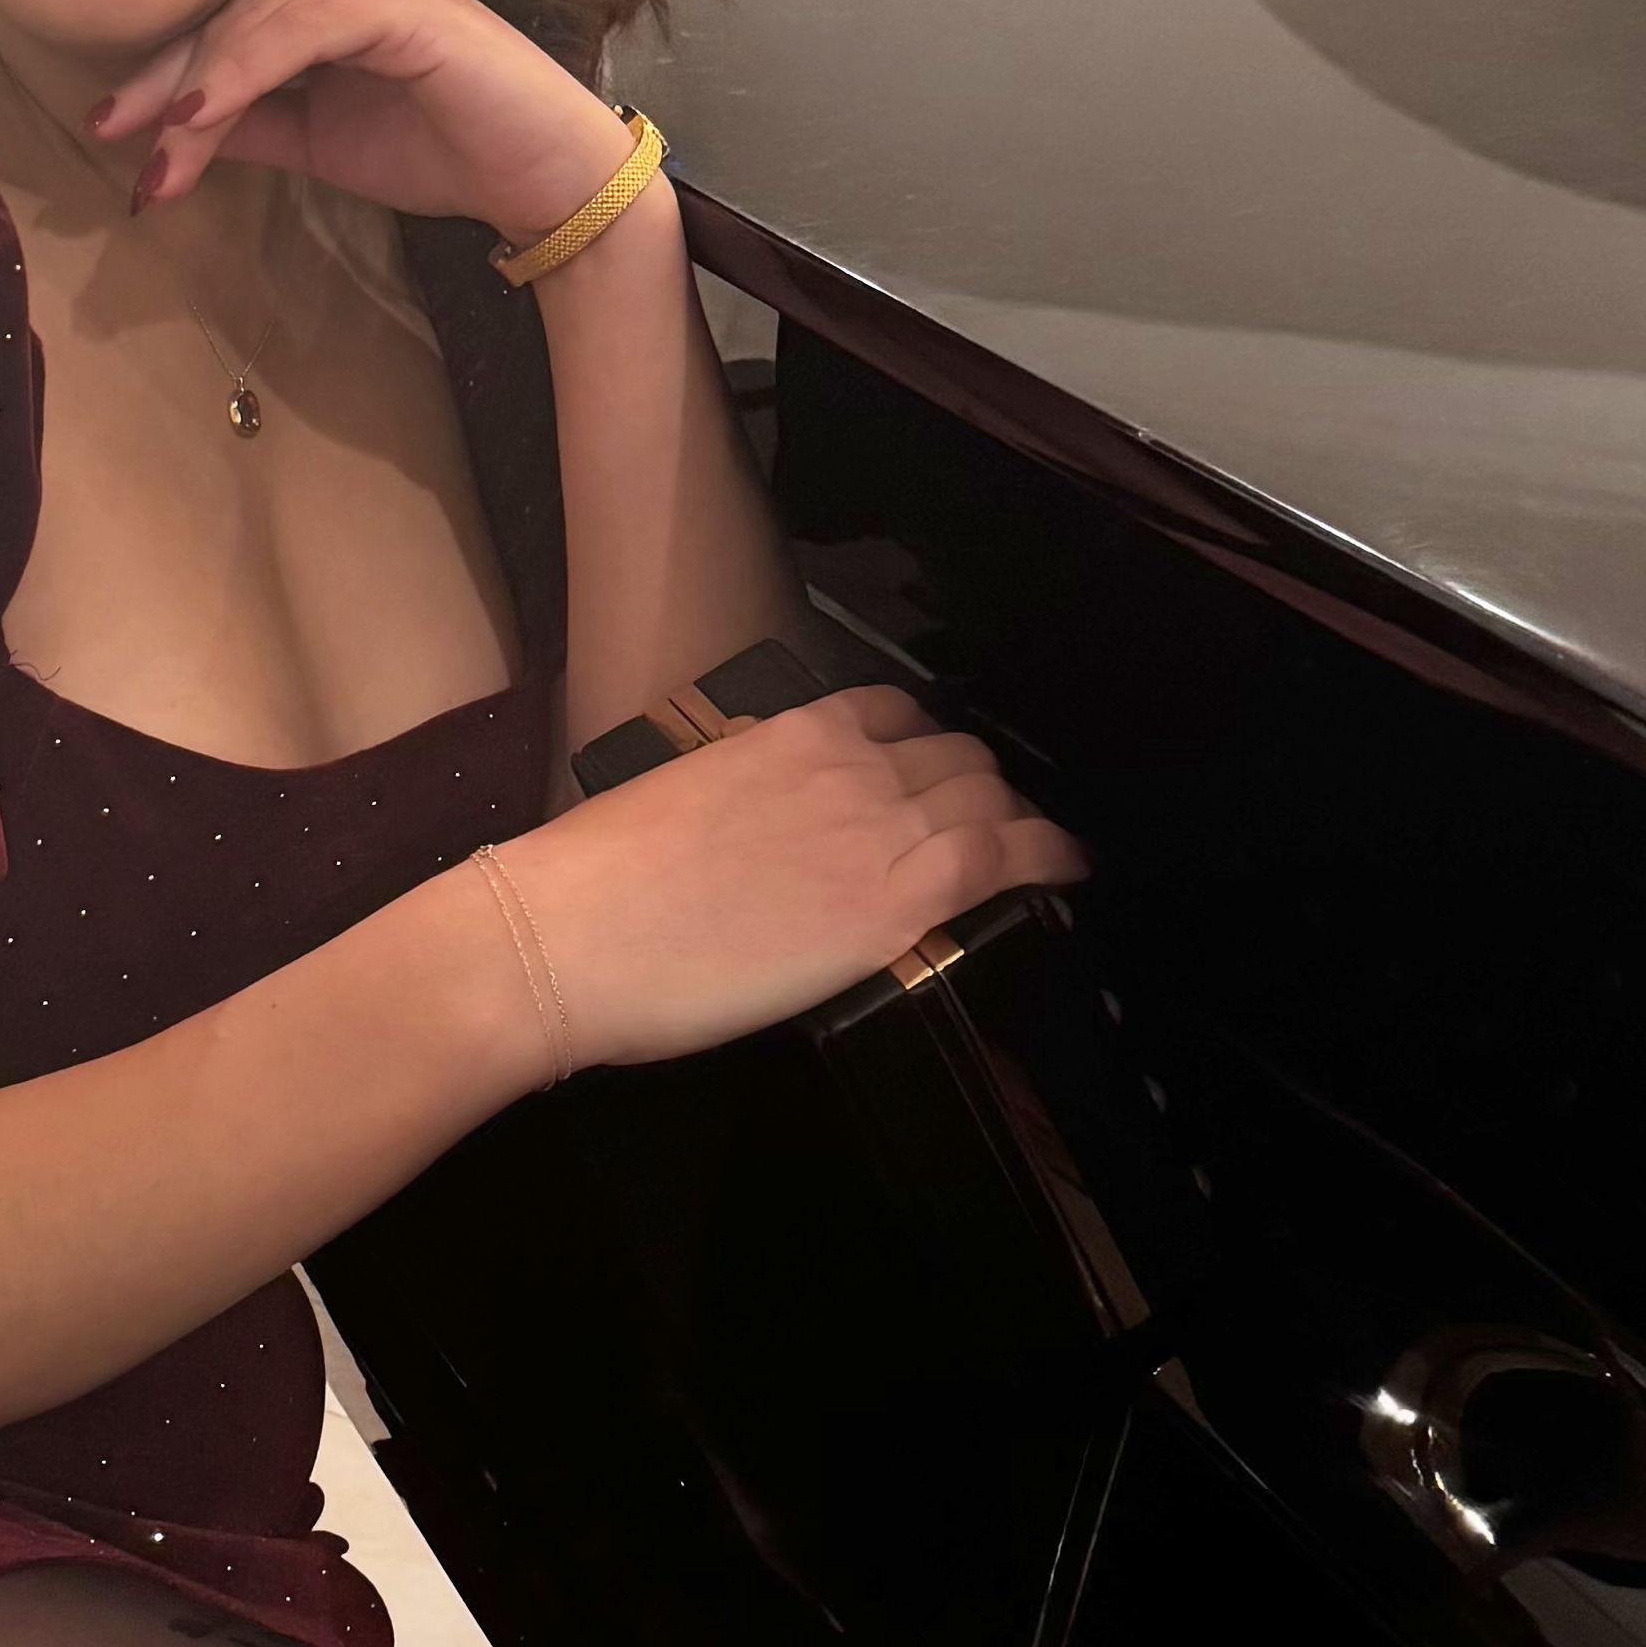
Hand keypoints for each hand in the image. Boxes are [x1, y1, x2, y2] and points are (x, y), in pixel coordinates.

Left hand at [89, 0, 636, 242]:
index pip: (222, 12)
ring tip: (156, 168)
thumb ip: (246, 119)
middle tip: (111, 143)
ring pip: (248, 23)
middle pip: (224, 11)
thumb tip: (158, 128)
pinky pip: (292, 31)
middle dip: (163, 86)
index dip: (160, 71)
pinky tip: (197, 120)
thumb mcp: (315, 135)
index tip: (109, 129)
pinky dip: (237, 77)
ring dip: (192, 98)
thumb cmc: (439, 146)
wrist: (539, 177)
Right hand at [487, 691, 1083, 1070]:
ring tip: (1026, 853)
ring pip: (987, 798)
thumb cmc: (599, 880)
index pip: (892, 713)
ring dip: (1013, 820)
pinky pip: (1007, 855)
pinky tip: (1071, 868)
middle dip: (977, 785)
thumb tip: (768, 816)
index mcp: (788, 731)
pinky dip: (1051, 855)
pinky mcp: (897, 900)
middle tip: (982, 827)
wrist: (574, 933)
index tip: (930, 778)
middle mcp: (847, 762)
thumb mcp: (683, 798)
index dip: (924, 747)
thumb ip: (746, 791)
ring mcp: (878, 826)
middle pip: (954, 756)